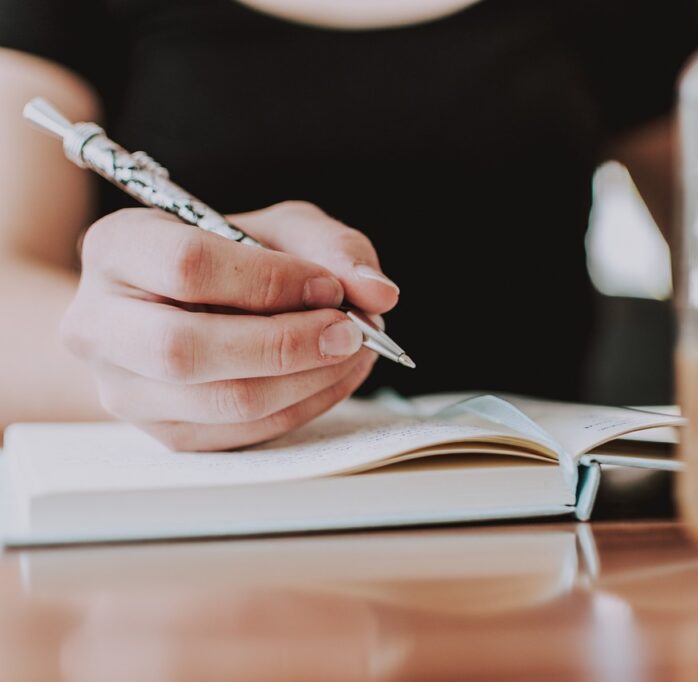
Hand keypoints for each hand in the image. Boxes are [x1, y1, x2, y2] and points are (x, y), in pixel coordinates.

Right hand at [61, 201, 399, 449]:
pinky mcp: (162, 433)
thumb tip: (377, 292)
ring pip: (219, 402)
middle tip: (350, 331)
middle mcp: (100, 322)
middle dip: (287, 344)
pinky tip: (333, 375)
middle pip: (186, 349)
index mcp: (117, 247)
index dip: (270, 280)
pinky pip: (241, 434)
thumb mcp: (281, 228)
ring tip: (353, 351)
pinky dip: (303, 406)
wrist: (186, 308)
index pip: (187, 266)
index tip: (328, 286)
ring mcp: (123, 388)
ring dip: (306, 380)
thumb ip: (332, 247)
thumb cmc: (233, 259)